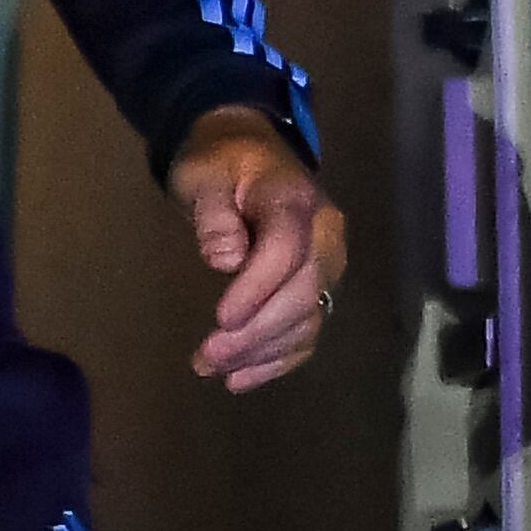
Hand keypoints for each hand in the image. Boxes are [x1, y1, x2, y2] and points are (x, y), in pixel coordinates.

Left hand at [168, 106, 343, 392]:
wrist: (247, 151)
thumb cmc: (219, 163)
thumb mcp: (203, 173)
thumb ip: (213, 213)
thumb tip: (225, 259)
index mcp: (294, 201)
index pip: (285, 251)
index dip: (256, 289)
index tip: (220, 320)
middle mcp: (324, 237)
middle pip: (301, 293)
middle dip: (256, 333)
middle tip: (207, 358)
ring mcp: (327, 266)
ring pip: (306, 319)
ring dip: (262, 352)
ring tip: (213, 370)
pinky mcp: (320, 288)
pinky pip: (307, 329)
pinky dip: (279, 359)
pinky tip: (241, 379)